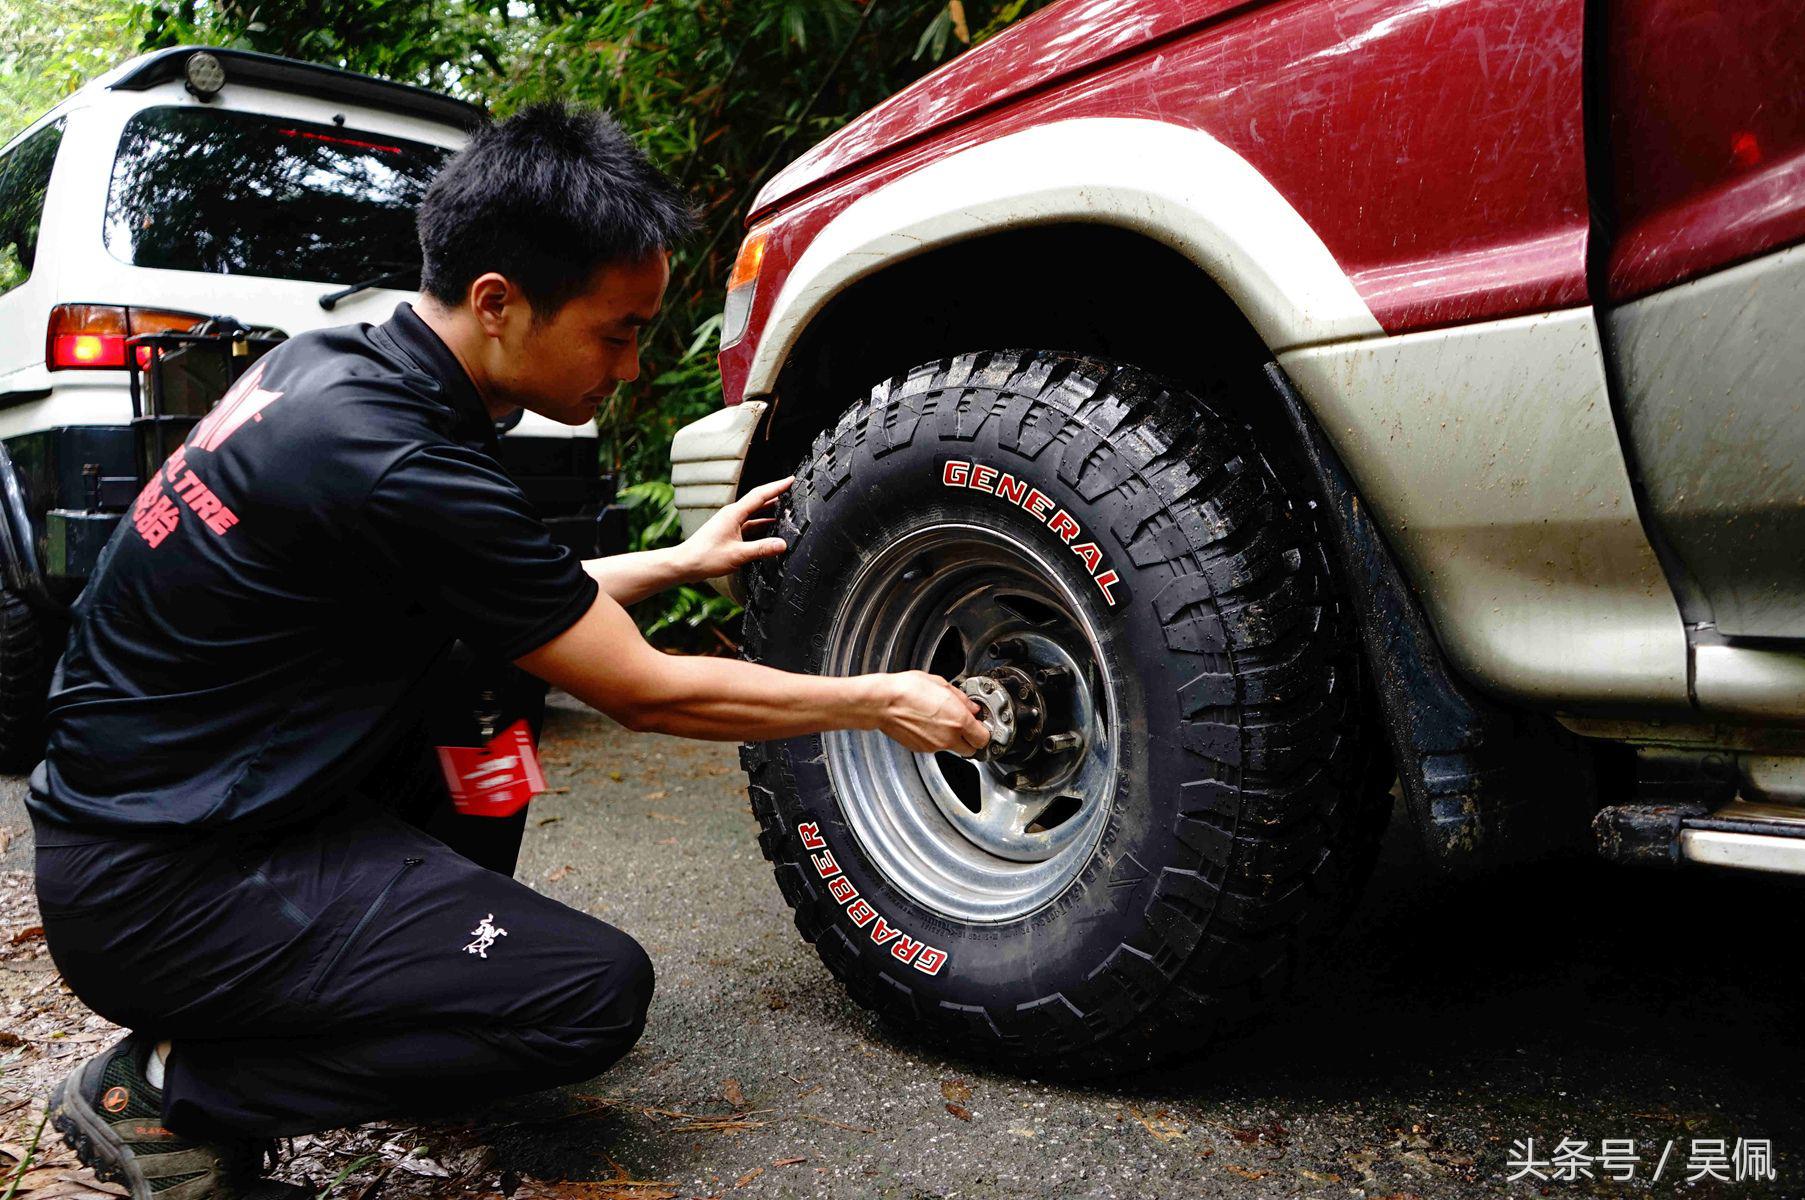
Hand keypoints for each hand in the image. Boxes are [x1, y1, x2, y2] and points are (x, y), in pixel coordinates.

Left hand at [678, 476, 792, 580]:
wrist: (685, 564)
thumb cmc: (705, 557)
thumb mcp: (738, 554)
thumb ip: (762, 549)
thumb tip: (781, 545)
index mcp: (734, 513)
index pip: (760, 495)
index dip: (777, 486)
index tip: (790, 479)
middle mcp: (732, 514)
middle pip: (758, 500)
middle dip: (775, 494)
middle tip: (791, 490)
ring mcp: (729, 523)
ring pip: (754, 513)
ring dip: (769, 510)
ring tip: (785, 508)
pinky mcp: (728, 532)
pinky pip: (749, 524)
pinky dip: (761, 523)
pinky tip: (768, 528)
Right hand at [877, 671, 991, 756]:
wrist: (883, 703)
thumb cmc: (907, 689)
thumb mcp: (941, 684)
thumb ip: (962, 699)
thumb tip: (971, 706)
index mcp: (959, 720)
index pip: (984, 738)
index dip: (984, 732)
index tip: (981, 725)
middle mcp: (949, 737)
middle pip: (971, 750)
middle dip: (971, 739)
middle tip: (966, 726)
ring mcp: (934, 746)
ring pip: (952, 749)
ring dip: (952, 739)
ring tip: (941, 720)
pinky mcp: (921, 749)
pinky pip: (935, 747)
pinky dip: (936, 739)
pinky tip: (928, 724)